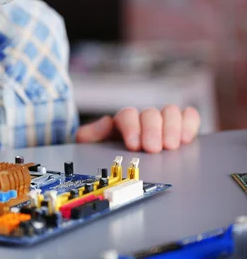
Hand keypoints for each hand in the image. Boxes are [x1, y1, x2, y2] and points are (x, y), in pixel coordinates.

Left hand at [75, 106, 200, 152]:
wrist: (120, 166)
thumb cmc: (105, 155)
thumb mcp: (89, 146)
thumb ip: (90, 134)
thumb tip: (107, 122)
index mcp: (122, 122)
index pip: (128, 115)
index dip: (132, 127)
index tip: (134, 145)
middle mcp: (143, 120)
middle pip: (151, 113)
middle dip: (153, 130)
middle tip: (153, 148)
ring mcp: (163, 124)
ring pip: (170, 111)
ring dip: (172, 128)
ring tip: (171, 147)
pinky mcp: (181, 130)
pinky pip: (189, 116)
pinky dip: (190, 123)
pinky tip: (186, 139)